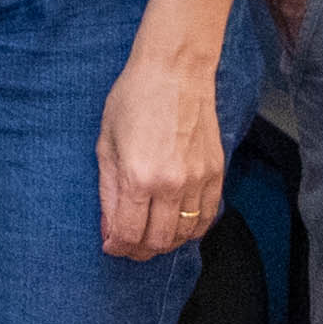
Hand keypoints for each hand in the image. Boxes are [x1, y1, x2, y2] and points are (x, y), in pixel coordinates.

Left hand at [97, 44, 230, 262]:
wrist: (175, 72)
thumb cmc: (133, 100)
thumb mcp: (106, 143)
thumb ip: (108, 191)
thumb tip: (109, 229)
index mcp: (138, 177)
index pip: (129, 233)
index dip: (118, 247)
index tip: (111, 246)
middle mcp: (172, 185)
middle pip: (159, 241)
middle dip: (139, 251)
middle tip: (128, 246)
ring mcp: (199, 181)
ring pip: (185, 235)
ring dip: (166, 243)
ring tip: (150, 237)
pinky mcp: (217, 174)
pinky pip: (207, 218)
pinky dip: (192, 230)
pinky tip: (178, 226)